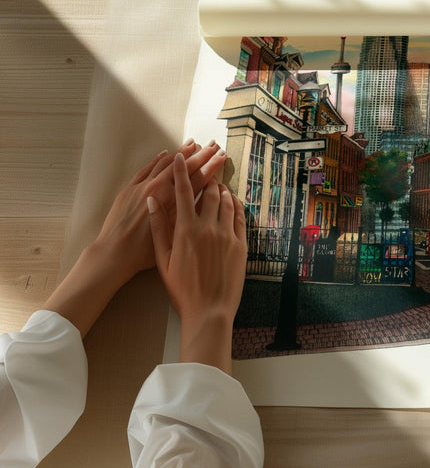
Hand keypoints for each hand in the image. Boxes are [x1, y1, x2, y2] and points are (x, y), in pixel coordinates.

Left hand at [96, 141, 225, 283]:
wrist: (113, 253)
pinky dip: (158, 159)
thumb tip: (203, 201)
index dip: (211, 166)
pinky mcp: (129, 189)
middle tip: (214, 145)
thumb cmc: (144, 252)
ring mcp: (142, 186)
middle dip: (201, 154)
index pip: (197, 178)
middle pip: (184, 167)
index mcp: (172, 202)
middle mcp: (158, 189)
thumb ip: (187, 215)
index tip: (221, 156)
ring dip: (181, 152)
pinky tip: (166, 153)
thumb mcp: (173, 235)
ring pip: (165, 163)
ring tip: (193, 143)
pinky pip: (146, 168)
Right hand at [148, 153, 246, 372]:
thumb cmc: (182, 289)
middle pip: (210, 192)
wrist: (209, 311)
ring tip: (217, 183)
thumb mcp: (163, 260)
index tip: (180, 156)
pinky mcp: (241, 245)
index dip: (181, 171)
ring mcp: (227, 235)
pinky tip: (231, 202)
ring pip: (227, 202)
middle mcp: (209, 227)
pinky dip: (235, 205)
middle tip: (206, 167)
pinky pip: (239, 217)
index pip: (183, 192)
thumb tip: (152, 201)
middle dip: (206, 176)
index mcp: (186, 230)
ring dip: (222, 189)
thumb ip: (158, 228)